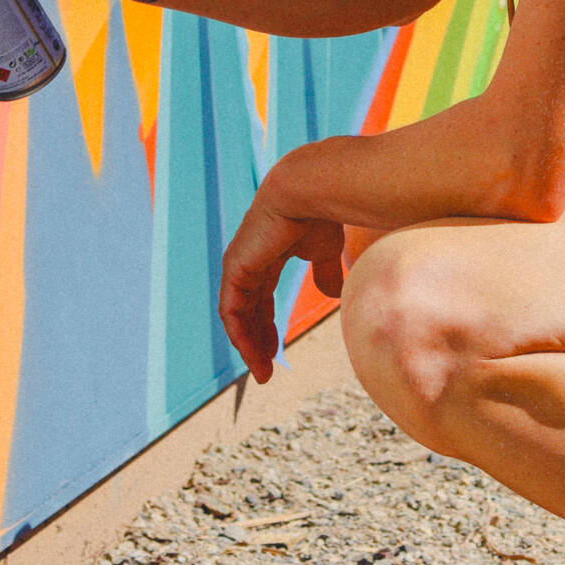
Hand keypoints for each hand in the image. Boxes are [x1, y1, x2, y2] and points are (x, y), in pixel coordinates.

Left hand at [218, 190, 344, 382]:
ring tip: (262, 372)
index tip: (279, 351)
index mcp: (269, 253)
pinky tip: (254, 354)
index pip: (262, 296)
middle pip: (248, 309)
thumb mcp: (324, 250)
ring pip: (237, 315)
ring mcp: (239, 263)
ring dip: (248, 345)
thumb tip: (332, 295)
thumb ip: (324, 272)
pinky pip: (231, 311)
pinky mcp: (235, 268)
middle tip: (267, 369)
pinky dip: (241, 335)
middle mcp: (249, 259)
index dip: (269, 325)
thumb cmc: (320, 214)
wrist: (308, 192)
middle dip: (257, 340)